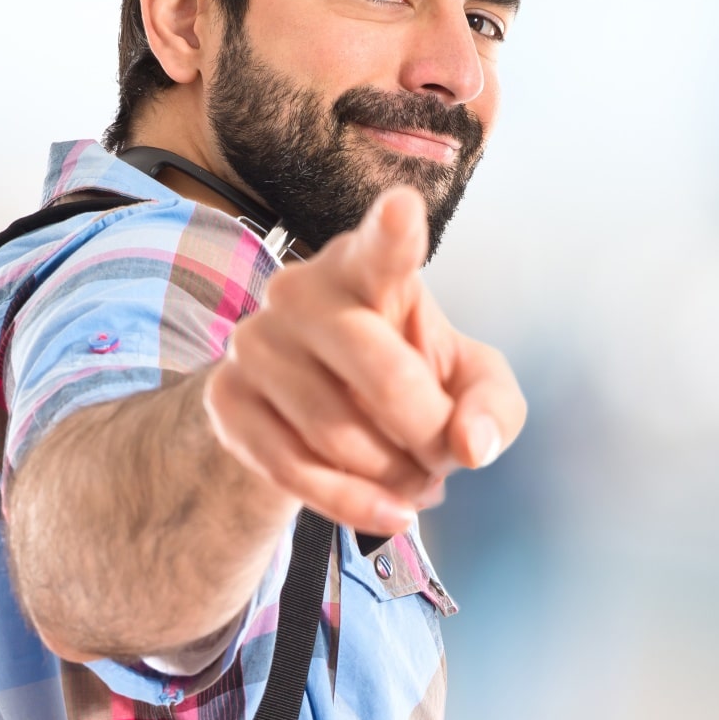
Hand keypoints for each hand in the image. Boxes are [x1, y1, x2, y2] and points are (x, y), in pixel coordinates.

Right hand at [203, 186, 526, 535]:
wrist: (311, 409)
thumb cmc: (407, 374)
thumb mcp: (470, 383)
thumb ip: (493, 406)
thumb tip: (472, 446)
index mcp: (367, 264)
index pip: (382, 246)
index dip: (394, 231)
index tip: (405, 209)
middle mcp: (300, 290)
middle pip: (382, 373)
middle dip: (428, 432)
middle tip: (446, 455)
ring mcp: (254, 342)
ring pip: (339, 434)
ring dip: (395, 476)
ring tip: (416, 478)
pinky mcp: (226, 398)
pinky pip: (294, 471)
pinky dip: (353, 505)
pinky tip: (389, 510)